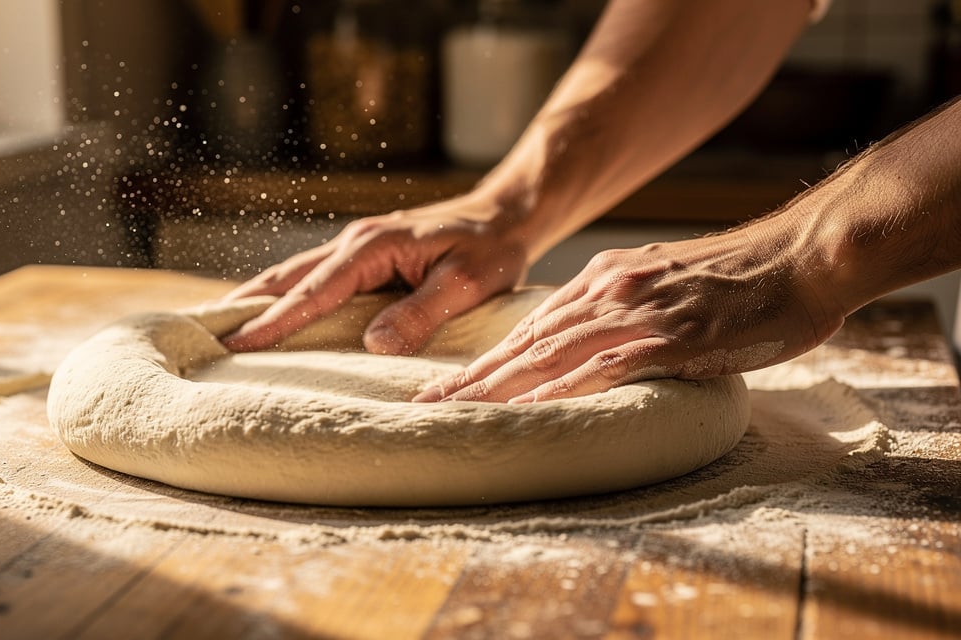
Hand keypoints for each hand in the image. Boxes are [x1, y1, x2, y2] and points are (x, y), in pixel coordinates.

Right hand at [221, 192, 530, 354]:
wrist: (504, 215)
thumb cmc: (490, 249)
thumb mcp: (468, 283)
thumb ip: (422, 312)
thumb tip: (374, 346)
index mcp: (372, 247)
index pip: (313, 291)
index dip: (275, 321)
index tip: (237, 344)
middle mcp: (354, 243)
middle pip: (285, 278)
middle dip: (243, 307)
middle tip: (200, 337)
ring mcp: (354, 247)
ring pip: (292, 276)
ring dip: (255, 300)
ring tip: (217, 329)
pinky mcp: (361, 257)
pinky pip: (311, 279)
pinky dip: (281, 296)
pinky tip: (267, 316)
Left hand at [414, 226, 845, 402]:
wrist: (802, 256)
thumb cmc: (743, 277)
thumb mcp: (668, 280)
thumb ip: (627, 306)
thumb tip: (599, 342)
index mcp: (605, 278)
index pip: (531, 327)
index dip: (487, 358)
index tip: (449, 383)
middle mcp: (608, 291)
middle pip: (524, 341)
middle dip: (471, 375)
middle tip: (424, 403)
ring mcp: (635, 313)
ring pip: (548, 354)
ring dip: (496, 386)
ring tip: (453, 410)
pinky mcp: (668, 338)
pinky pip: (601, 369)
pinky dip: (558, 390)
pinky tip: (526, 409)